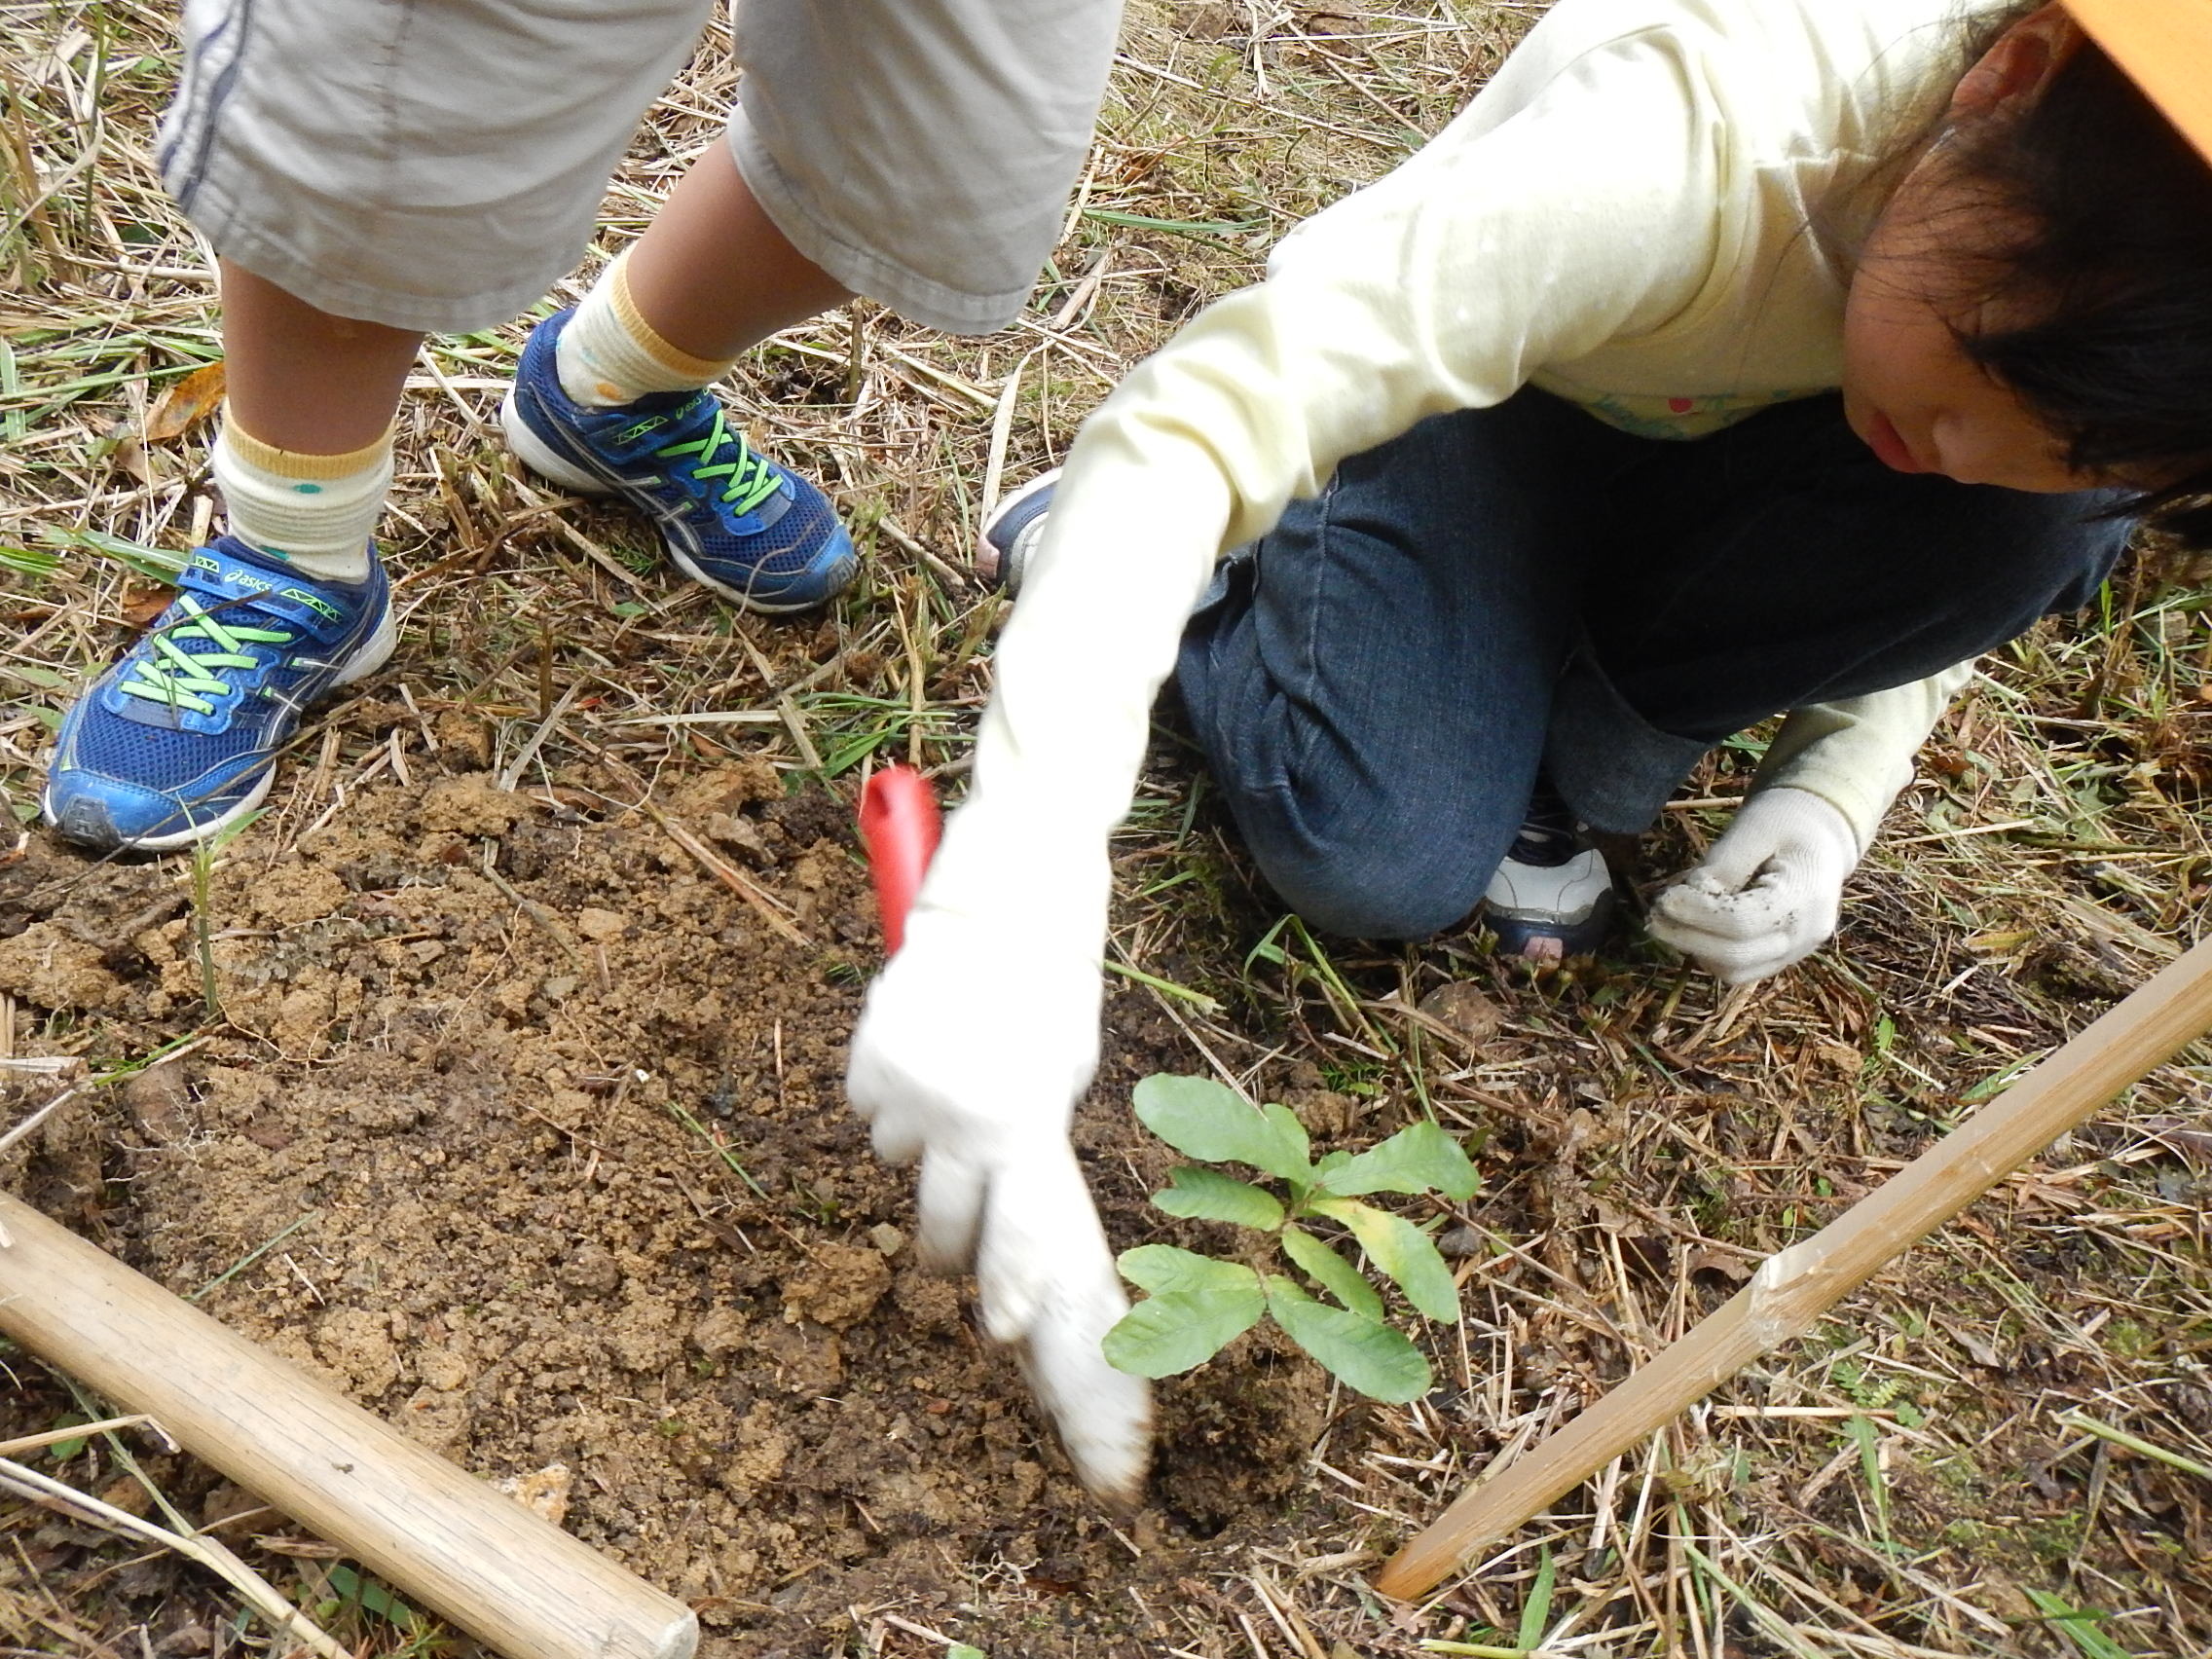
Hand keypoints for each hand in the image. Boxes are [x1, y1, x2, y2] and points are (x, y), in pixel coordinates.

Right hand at [846, 877, 1151, 1503]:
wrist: (1002, 899)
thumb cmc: (1049, 986)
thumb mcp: (1065, 1069)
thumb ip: (1035, 1137)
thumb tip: (1008, 1196)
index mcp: (1027, 1122)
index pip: (1019, 1227)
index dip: (1009, 1285)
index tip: (1002, 1331)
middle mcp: (964, 1116)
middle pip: (944, 1220)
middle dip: (947, 1246)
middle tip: (950, 1254)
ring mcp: (910, 1090)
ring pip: (897, 1158)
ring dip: (919, 1142)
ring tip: (950, 1083)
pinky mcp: (870, 1058)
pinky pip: (869, 1107)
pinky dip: (889, 1092)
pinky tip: (921, 1048)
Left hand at [1646, 786, 1859, 983]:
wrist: (1821, 836)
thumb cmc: (1786, 822)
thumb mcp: (1753, 828)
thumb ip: (1722, 865)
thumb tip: (1686, 899)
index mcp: (1806, 896)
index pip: (1742, 922)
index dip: (1697, 914)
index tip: (1664, 898)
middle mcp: (1807, 934)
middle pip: (1737, 956)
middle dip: (1688, 937)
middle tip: (1654, 914)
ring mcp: (1797, 951)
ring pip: (1736, 971)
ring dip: (1696, 948)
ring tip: (1671, 919)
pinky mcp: (1782, 957)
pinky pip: (1741, 969)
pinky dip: (1710, 953)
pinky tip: (1694, 926)